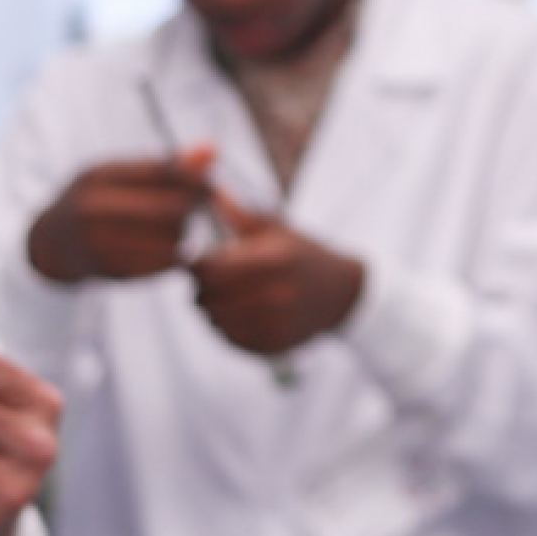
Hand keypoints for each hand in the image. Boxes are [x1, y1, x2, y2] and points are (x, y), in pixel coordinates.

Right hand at [26, 148, 214, 282]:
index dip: (195, 180)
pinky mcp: (109, 271)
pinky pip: (160, 266)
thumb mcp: (119, 175)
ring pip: (169, 240)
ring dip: (186, 236)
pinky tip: (170, 251)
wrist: (51, 245)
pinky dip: (173, 259)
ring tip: (183, 230)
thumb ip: (165, 165)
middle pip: (168, 209)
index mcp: (99, 177)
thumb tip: (213, 149)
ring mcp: (97, 243)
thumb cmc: (96, 201)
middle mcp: (93, 209)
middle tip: (203, 211)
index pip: (161, 173)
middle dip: (193, 209)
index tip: (210, 188)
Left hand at [187, 195, 366, 356]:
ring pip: (216, 321)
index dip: (195, 266)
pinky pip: (231, 340)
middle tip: (204, 281)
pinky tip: (234, 314)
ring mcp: (277, 323)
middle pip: (210, 297)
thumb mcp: (276, 229)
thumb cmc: (303, 256)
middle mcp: (277, 294)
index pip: (212, 269)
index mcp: (275, 260)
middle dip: (200, 288)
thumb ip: (240, 213)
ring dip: (210, 309)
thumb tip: (210, 191)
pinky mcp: (275, 344)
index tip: (194, 261)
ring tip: (219, 297)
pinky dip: (224, 328)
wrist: (342, 294)